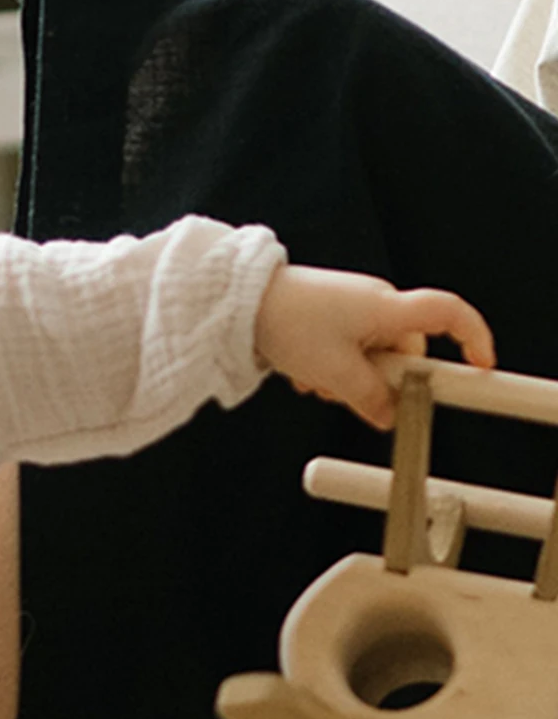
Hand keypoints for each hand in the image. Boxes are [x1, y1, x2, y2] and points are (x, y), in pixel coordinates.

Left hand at [254, 264, 495, 428]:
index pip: (450, 315)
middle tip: (347, 391)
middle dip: (382, 379)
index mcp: (388, 308)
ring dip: (348, 377)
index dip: (473, 338)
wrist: (237, 302)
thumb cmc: (287, 323)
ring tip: (314, 379)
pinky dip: (331, 366)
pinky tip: (303, 371)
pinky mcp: (330, 314)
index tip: (480, 367)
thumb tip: (390, 416)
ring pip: (371, 356)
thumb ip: (369, 398)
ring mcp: (353, 307)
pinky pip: (346, 349)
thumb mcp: (334, 372)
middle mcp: (377, 302)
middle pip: (405, 351)